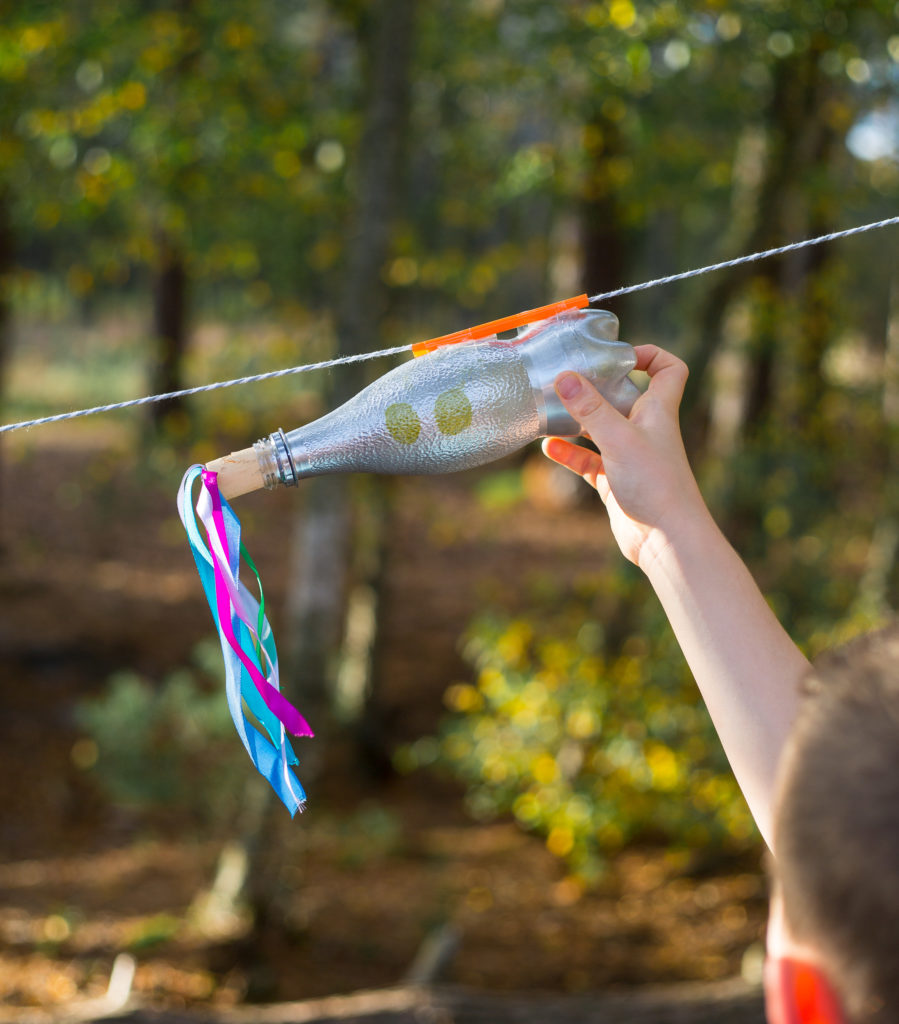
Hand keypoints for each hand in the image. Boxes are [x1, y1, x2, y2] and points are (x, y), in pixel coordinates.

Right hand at [541, 345, 709, 568]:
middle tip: (567, 379)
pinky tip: (548, 448)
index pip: (669, 370)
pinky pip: (588, 461)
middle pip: (623, 397)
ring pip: (600, 429)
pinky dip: (569, 454)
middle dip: (596, 387)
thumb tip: (564, 376)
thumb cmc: (655, 483)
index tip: (618, 356)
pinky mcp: (615, 482)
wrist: (667, 540)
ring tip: (549, 410)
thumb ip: (590, 408)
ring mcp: (629, 457)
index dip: (650, 355)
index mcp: (658, 411)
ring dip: (577, 420)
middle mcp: (645, 430)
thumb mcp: (618, 438)